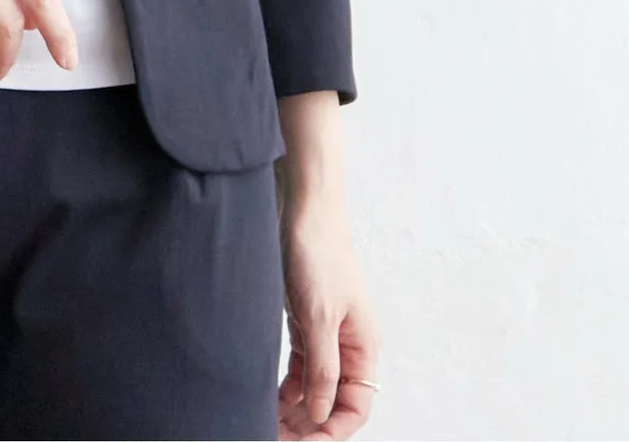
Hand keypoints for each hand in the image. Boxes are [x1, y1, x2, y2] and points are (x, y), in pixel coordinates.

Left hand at [276, 189, 380, 437]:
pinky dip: (286, 386)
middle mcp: (347, 346)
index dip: (332, 430)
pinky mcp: (305, 322)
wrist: (302, 210)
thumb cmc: (318, 257)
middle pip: (333, 402)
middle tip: (274, 437)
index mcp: (362, 348)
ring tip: (266, 425)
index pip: (355, 407)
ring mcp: (325, 334)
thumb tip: (324, 415)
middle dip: (309, 425)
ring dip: (294, 410)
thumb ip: (323, 369)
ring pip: (314, 388)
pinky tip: (268, 400)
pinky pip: (300, 367)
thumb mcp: (319, 317)